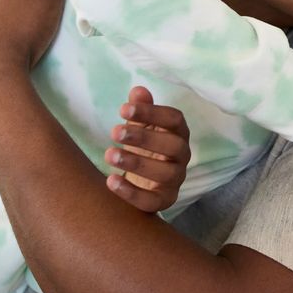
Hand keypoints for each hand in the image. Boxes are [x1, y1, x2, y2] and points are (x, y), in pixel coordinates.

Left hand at [105, 86, 190, 213]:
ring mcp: (176, 179)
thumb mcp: (139, 125)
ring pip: (165, 173)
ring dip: (136, 163)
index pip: (174, 119)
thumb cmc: (143, 146)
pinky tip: (110, 181)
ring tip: (109, 154)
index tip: (122, 109)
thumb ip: (140, 109)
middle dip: (144, 138)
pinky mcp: (164, 200)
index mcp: (179, 132)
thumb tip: (138, 91)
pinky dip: (131, 193)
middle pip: (173, 146)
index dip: (151, 113)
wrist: (142, 181)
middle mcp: (182, 155)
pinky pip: (152, 201)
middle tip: (114, 132)